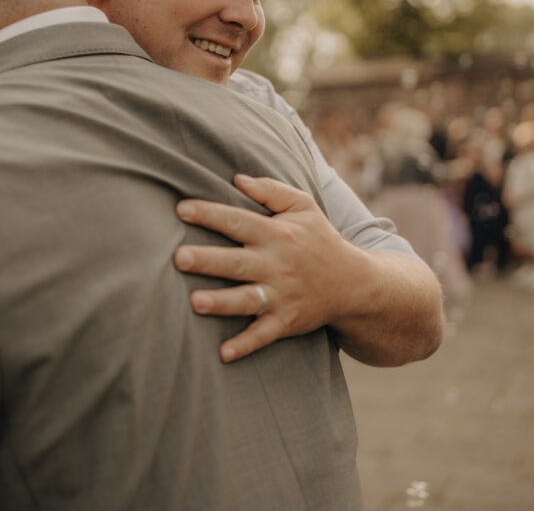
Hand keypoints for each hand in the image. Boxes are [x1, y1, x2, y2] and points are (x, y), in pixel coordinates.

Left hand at [174, 174, 366, 362]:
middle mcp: (277, 264)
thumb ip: (271, 190)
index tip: (180, 208)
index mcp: (277, 234)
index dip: (209, 214)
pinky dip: (245, 345)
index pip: (238, 221)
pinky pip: (264, 335)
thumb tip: (236, 178)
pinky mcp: (286, 322)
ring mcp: (281, 295)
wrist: (355, 284)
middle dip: (208, 260)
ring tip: (195, 302)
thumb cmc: (319, 239)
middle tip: (178, 257)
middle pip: (236, 261)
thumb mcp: (303, 206)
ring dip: (221, 303)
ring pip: (247, 299)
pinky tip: (224, 354)